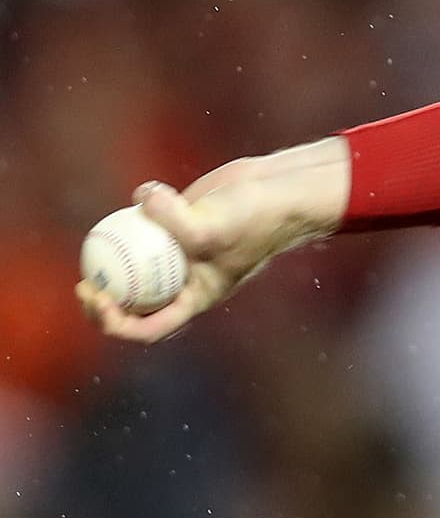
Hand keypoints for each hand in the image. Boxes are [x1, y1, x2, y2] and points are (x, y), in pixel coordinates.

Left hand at [75, 136, 351, 344]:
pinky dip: (137, 211)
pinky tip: (143, 195)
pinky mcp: (175, 222)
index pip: (150, 327)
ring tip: (93, 244)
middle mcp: (183, 280)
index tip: (100, 301)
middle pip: (134, 303)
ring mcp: (178, 251)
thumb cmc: (254, 219)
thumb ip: (176, 221)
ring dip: (113, 258)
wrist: (277, 190)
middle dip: (104, 301)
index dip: (118, 324)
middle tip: (84, 284)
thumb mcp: (214, 227)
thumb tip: (140, 201)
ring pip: (135, 262)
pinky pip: (144, 224)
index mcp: (194, 298)